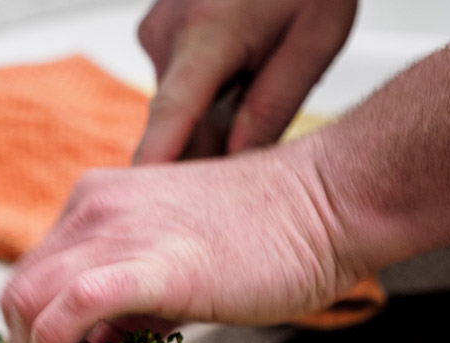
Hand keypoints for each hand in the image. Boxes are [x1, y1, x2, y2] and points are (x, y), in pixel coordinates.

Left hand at [1, 138, 364, 342]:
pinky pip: (67, 308)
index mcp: (96, 202)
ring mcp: (115, 231)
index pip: (34, 274)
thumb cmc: (268, 234)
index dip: (34, 331)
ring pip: (27, 301)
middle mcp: (92, 208)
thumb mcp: (175, 258)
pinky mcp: (147, 265)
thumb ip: (131, 297)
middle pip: (17, 291)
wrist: (328, 202)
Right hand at [134, 0, 355, 161]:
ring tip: (258, 88)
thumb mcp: (314, 38)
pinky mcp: (157, 33)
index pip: (172, 115)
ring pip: (178, 106)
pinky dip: (205, 97)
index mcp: (209, 30)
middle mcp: (168, 31)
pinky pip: (177, 84)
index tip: (135, 204)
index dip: (155, 164)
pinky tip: (241, 77)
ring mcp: (157, 30)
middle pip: (177, 123)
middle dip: (207, 152)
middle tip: (242, 183)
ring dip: (212, 120)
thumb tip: (236, 163)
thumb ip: (273, 105)